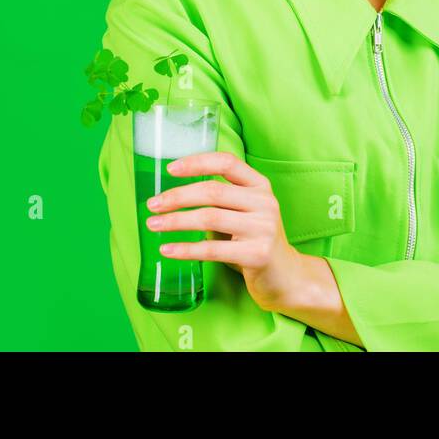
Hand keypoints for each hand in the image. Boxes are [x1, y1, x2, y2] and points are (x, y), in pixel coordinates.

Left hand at [144, 151, 309, 313]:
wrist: (285, 275)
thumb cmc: (254, 239)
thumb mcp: (245, 210)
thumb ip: (221, 198)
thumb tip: (171, 194)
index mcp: (260, 185)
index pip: (227, 162)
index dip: (197, 163)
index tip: (170, 169)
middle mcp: (265, 202)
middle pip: (213, 191)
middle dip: (177, 197)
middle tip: (153, 204)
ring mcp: (263, 228)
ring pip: (210, 218)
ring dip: (176, 221)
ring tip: (153, 225)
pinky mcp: (257, 254)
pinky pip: (213, 249)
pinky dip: (186, 249)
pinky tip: (167, 250)